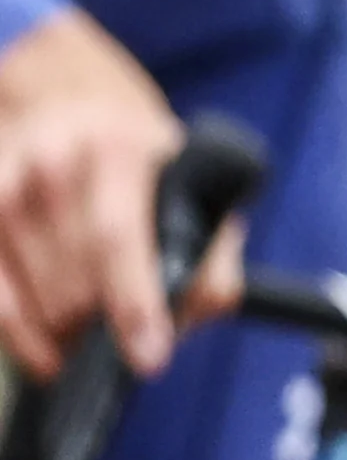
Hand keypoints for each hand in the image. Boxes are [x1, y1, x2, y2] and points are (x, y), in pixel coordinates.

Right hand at [0, 8, 237, 376]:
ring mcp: (7, 184)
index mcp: (119, 150)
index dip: (134, 304)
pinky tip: (43, 355)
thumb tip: (194, 312)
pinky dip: (18, 334)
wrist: (67, 100)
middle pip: (74, 280)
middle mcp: (53, 162)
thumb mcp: (194, 186)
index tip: (148, 359)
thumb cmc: (142, 160)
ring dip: (66, 332)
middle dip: (104, 326)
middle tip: (125, 336)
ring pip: (36, 297)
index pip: (116, 238)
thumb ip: (212, 251)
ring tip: (90, 332)